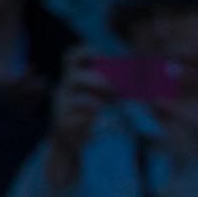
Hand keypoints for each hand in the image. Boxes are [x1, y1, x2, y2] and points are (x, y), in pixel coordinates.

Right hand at [48, 50, 115, 177]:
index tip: (102, 53)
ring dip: (98, 101)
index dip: (84, 51)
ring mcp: (61, 108)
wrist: (68, 146)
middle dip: (97, 81)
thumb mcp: (97, 101)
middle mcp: (63, 91)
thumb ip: (110, 89)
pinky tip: (114, 123)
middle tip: (116, 88)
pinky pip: (82, 120)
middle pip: (74, 77)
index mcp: (70, 80)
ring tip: (115, 105)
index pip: (70, 58)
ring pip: (76, 99)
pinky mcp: (65, 125)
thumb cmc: (85, 119)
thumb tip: (136, 81)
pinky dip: (99, 121)